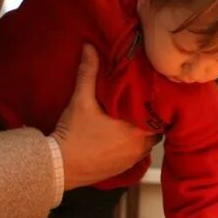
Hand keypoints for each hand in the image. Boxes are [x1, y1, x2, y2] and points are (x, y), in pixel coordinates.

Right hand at [52, 46, 154, 186]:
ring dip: (141, 134)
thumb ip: (89, 73)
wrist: (58, 167)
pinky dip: (131, 146)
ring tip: (134, 119)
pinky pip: (134, 156)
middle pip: (155, 130)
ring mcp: (130, 162)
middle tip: (143, 105)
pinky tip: (122, 137)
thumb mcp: (81, 100)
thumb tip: (89, 47)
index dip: (157, 107)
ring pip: (145, 144)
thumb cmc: (73, 134)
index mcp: (137, 131)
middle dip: (150, 119)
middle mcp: (139, 148)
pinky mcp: (120, 170)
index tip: (153, 96)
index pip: (160, 118)